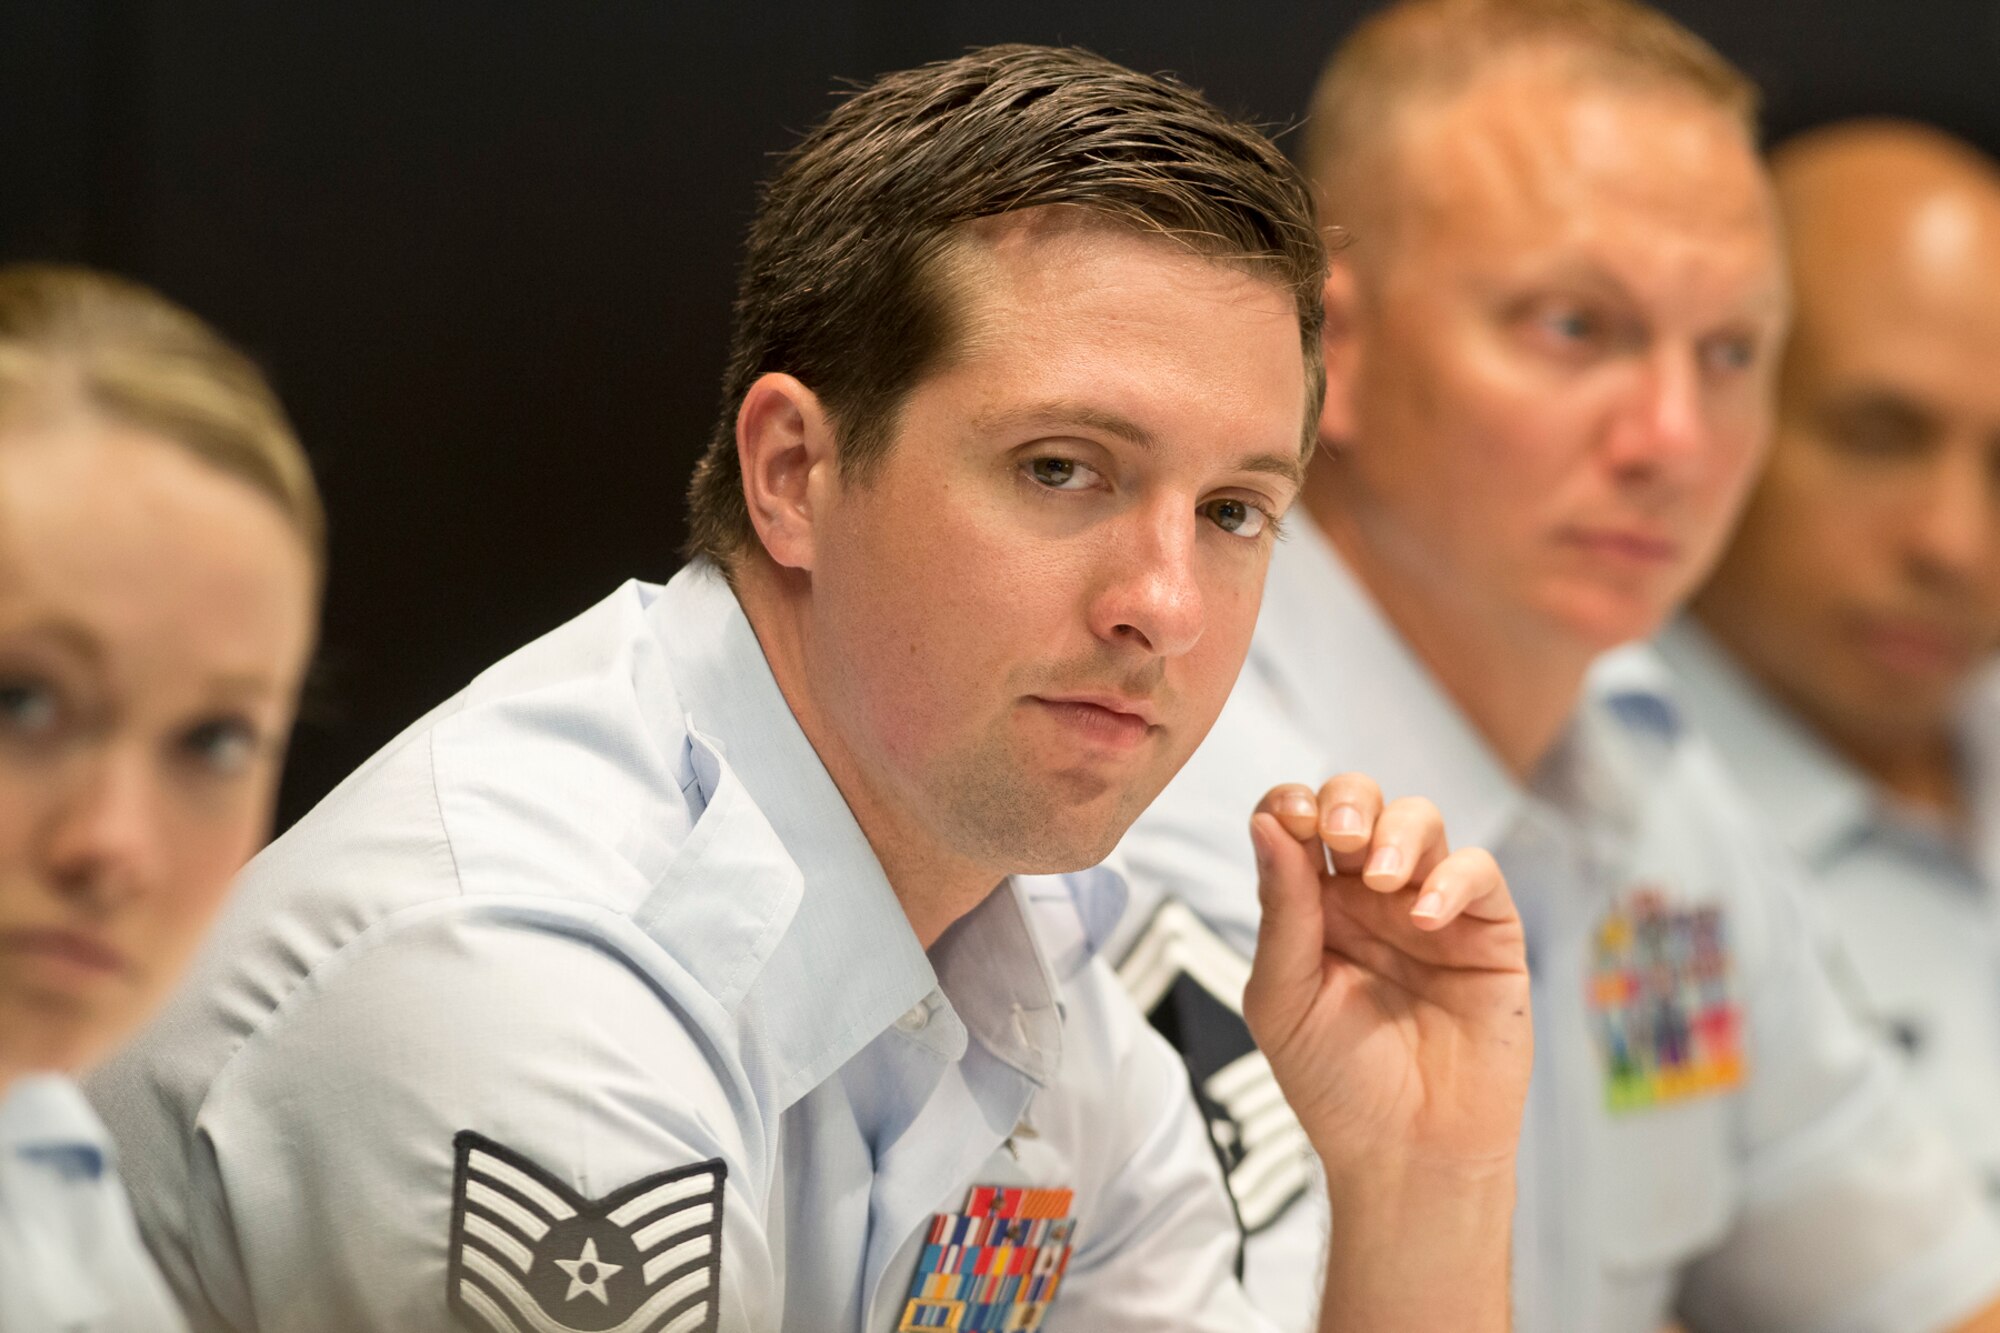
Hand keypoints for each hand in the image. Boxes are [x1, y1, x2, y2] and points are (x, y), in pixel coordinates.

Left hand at [1240, 773, 1530, 1180]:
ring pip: (1422, 820)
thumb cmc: (1336, 1084)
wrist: (1404, 1153)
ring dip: (1399, 832)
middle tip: (1337, 835)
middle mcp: (1370, 896)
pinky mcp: (1487, 934)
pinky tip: (1425, 916)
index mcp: (1311, 905)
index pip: (1298, 822)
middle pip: (1360, 802)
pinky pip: (1478, 873)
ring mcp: (1430, 908)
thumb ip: (1282, 910)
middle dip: (1348, 800)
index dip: (1291, 804)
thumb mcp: (1284, 996)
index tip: (1287, 820)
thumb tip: (1266, 821)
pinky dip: (1453, 879)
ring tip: (1384, 879)